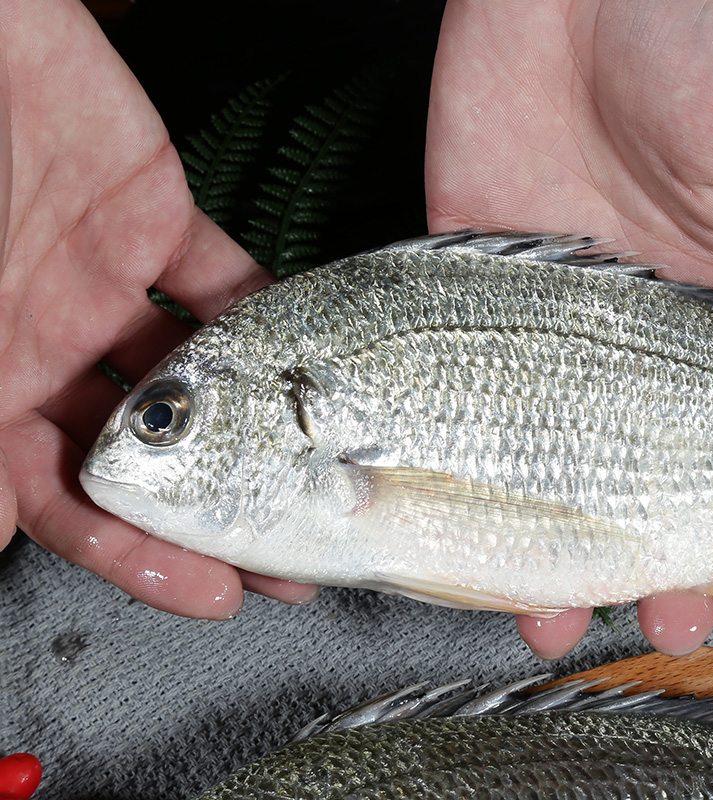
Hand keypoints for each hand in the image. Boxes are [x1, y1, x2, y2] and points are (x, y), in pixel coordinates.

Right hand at [0, 0, 316, 616]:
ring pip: (197, 382)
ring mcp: (104, 288)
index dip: (133, 553)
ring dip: (257, 432)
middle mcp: (49, 346)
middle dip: (216, 510)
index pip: (68, 497)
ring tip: (323, 481)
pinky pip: (225, 285)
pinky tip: (311, 365)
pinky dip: (267, 323)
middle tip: (286, 563)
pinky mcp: (153, 223)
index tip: (208, 591)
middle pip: (148, 453)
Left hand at [426, 0, 712, 656]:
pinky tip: (461, 525)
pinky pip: (456, 397)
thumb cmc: (712, 33)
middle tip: (650, 615)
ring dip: (550, 535)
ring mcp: (550, 320)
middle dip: (652, 552)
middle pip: (649, 466)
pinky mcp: (468, 293)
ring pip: (548, 452)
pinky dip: (458, 466)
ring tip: (546, 607)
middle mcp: (645, 331)